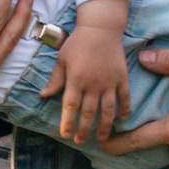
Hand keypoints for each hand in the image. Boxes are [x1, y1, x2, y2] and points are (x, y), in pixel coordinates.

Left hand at [55, 24, 129, 148]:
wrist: (101, 28)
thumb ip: (55, 79)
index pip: (71, 106)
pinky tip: (122, 120)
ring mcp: (110, 82)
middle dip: (84, 129)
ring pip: (108, 110)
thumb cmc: (78, 43)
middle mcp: (93, 84)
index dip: (68, 122)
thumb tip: (43, 95)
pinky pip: (125, 97)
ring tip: (101, 138)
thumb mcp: (62, 59)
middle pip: (89, 112)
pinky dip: (124, 110)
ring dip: (104, 125)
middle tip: (80, 140)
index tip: (65, 134)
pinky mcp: (122, 78)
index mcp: (76, 80)